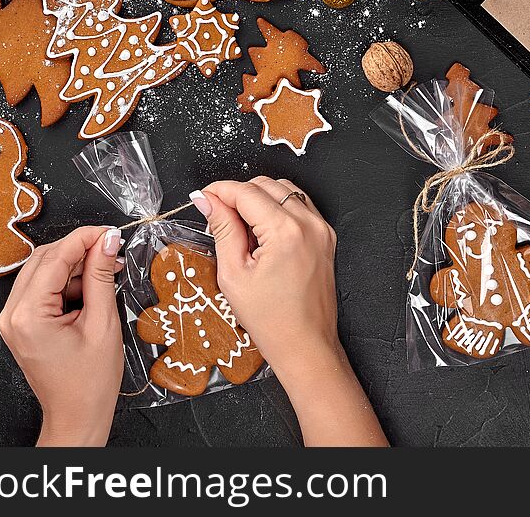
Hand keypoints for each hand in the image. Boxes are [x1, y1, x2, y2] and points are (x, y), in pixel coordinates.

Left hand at [0, 226, 123, 446]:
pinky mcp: (23, 323)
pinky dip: (68, 282)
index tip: (111, 232)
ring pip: (44, 271)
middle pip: (45, 260)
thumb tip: (107, 243)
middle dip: (80, 250)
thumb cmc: (90, 381)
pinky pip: (44, 288)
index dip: (85, 239)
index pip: (55, 258)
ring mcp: (15, 319)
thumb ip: (101, 277)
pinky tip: (93, 286)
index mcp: (29, 315)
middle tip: (113, 248)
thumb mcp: (103, 323)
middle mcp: (13, 314)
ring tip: (108, 270)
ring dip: (76, 266)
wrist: (77, 414)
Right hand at [191, 177, 337, 378]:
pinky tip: (263, 232)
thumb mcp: (234, 274)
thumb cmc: (272, 320)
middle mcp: (309, 225)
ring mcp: (321, 230)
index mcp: (286, 232)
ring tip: (241, 228)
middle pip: (266, 185)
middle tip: (218, 216)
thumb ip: (222, 229)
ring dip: (259, 198)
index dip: (219, 191)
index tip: (204, 197)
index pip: (246, 192)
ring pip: (285, 191)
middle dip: (238, 194)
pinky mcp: (325, 237)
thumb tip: (209, 201)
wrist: (305, 344)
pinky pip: (299, 206)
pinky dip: (278, 208)